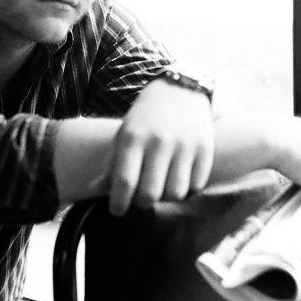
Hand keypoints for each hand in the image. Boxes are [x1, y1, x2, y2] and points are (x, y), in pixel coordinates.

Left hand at [108, 79, 213, 214]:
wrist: (181, 90)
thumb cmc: (146, 118)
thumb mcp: (124, 134)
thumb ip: (111, 163)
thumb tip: (95, 189)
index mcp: (133, 136)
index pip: (124, 181)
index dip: (119, 203)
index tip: (117, 211)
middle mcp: (159, 141)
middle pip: (150, 194)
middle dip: (142, 204)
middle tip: (140, 200)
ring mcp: (184, 145)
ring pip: (175, 194)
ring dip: (166, 198)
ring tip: (161, 189)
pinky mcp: (205, 149)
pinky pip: (196, 186)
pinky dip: (187, 189)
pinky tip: (179, 179)